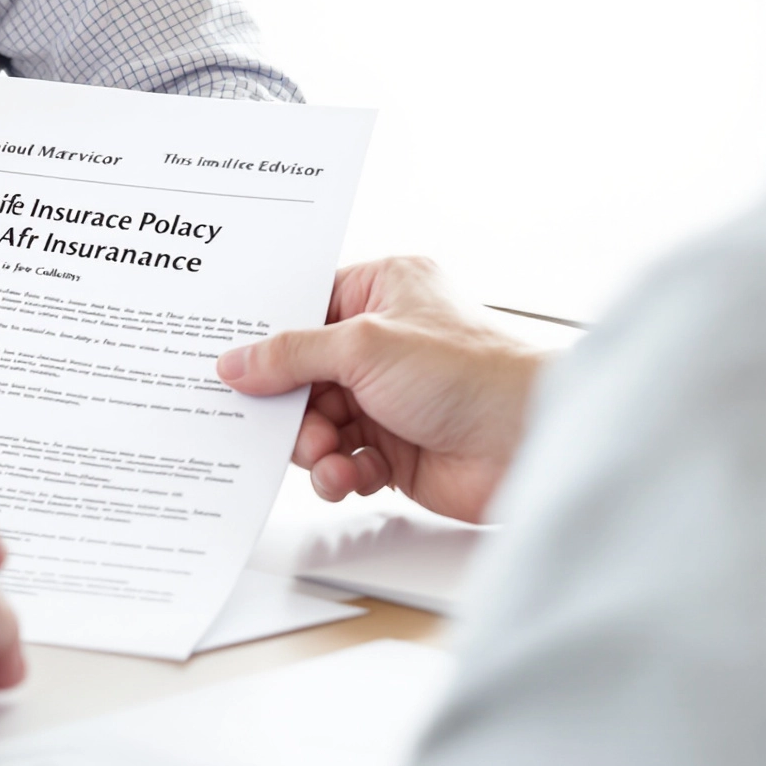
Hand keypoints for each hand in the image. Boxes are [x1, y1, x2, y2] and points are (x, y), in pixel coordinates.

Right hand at [216, 255, 549, 522]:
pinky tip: (353, 474)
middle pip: (300, 373)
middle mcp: (383, 342)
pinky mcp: (395, 447)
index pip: (303, 308)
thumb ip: (291, 354)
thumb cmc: (473, 374)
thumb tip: (236, 362)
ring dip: (315, 445)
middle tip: (289, 423)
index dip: (267, 339)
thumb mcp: (364, 345)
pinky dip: (340, 472)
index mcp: (382, 290)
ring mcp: (387, 396)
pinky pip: (341, 459)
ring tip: (329, 454)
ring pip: (315, 422)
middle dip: (291, 406)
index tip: (233, 363)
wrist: (533, 442)